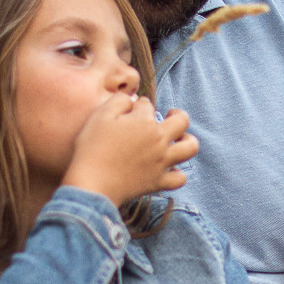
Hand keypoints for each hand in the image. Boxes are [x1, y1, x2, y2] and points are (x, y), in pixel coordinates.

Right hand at [64, 99, 197, 207]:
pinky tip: (169, 168)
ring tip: (179, 139)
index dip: (139, 105)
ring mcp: (162, 162)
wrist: (92, 183)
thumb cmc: (93, 147)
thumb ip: (119, 101)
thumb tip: (133, 100)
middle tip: (170, 115)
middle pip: (182, 121)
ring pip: (190, 147)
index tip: (130, 110)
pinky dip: (178, 173)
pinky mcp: (158, 182)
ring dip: (188, 140)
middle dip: (177, 114)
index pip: (148, 105)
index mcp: (144, 121)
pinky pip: (180, 178)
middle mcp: (159, 140)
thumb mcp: (100, 115)